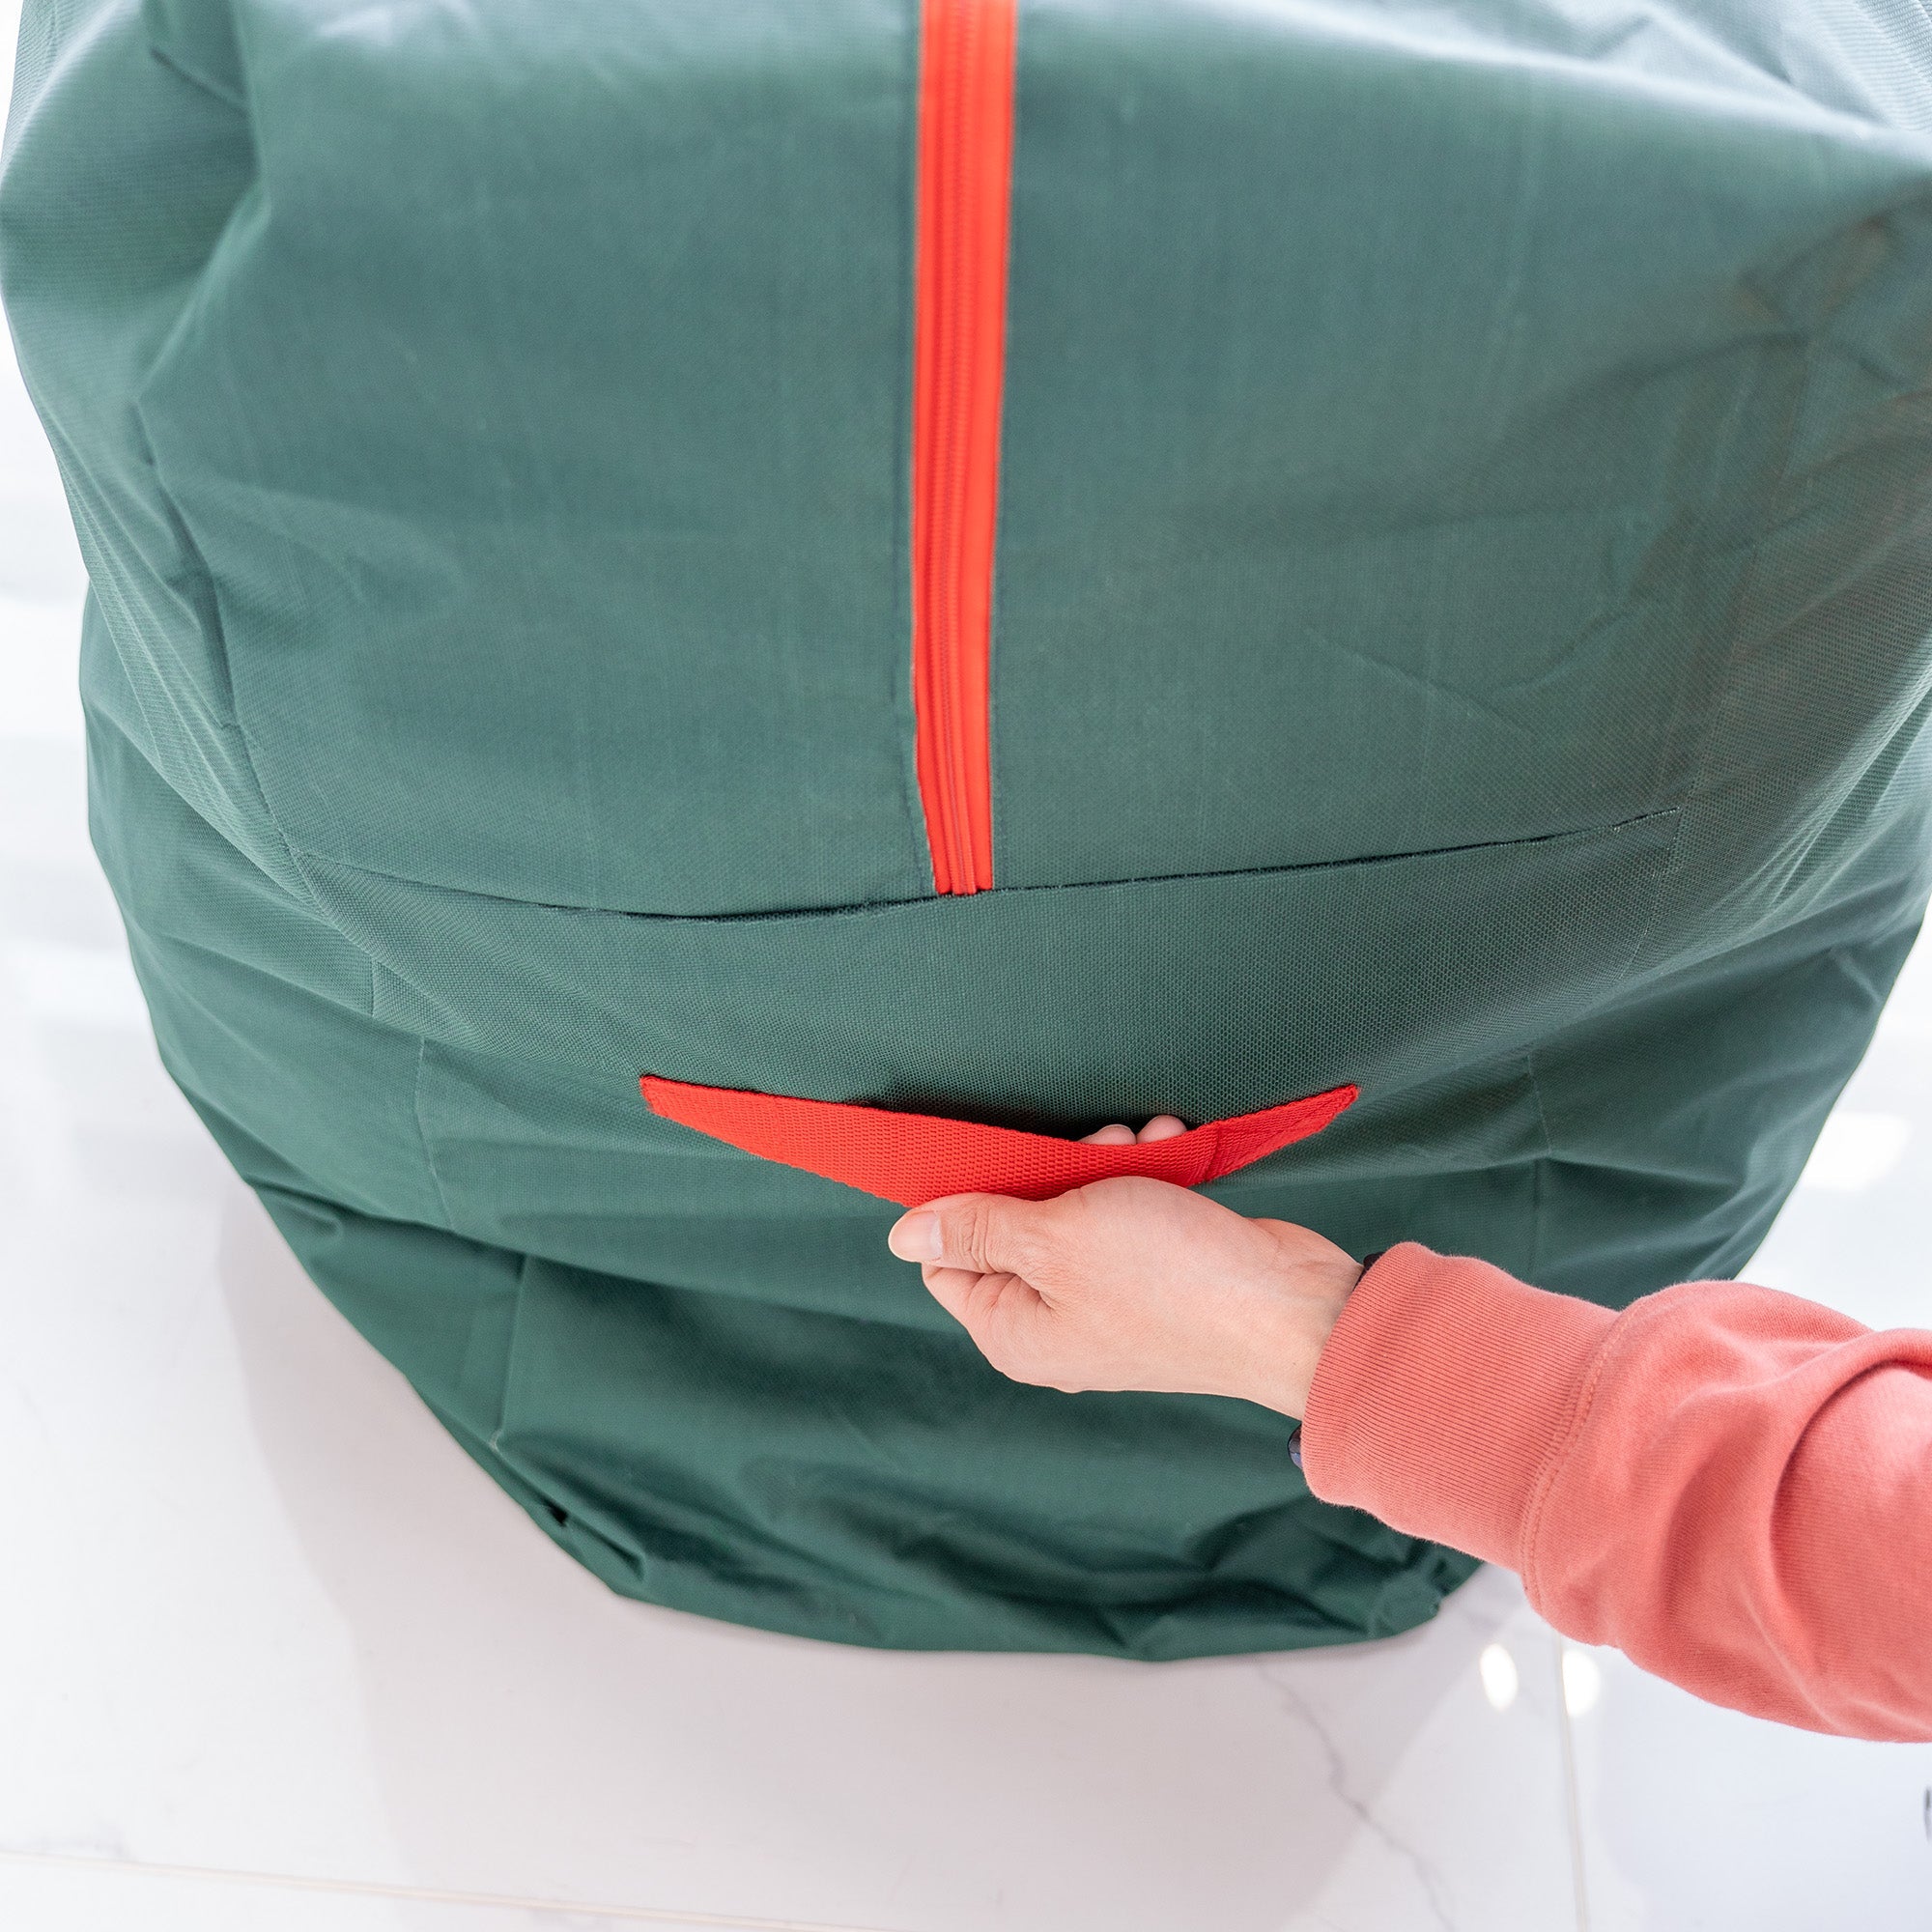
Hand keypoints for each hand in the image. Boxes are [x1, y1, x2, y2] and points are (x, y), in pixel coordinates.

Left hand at [886, 1119, 1362, 1416]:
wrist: (1292, 1308)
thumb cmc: (1172, 1280)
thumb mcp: (1056, 1238)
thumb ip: (979, 1229)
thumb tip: (902, 1237)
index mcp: (1015, 1332)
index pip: (947, 1264)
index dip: (962, 1205)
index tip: (997, 1162)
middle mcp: (1056, 1324)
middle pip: (1013, 1228)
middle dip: (1044, 1172)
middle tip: (1089, 1150)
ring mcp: (1109, 1300)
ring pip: (1075, 1210)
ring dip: (1103, 1163)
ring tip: (1139, 1145)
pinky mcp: (1157, 1274)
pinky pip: (1128, 1212)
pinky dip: (1145, 1176)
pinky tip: (1168, 1148)